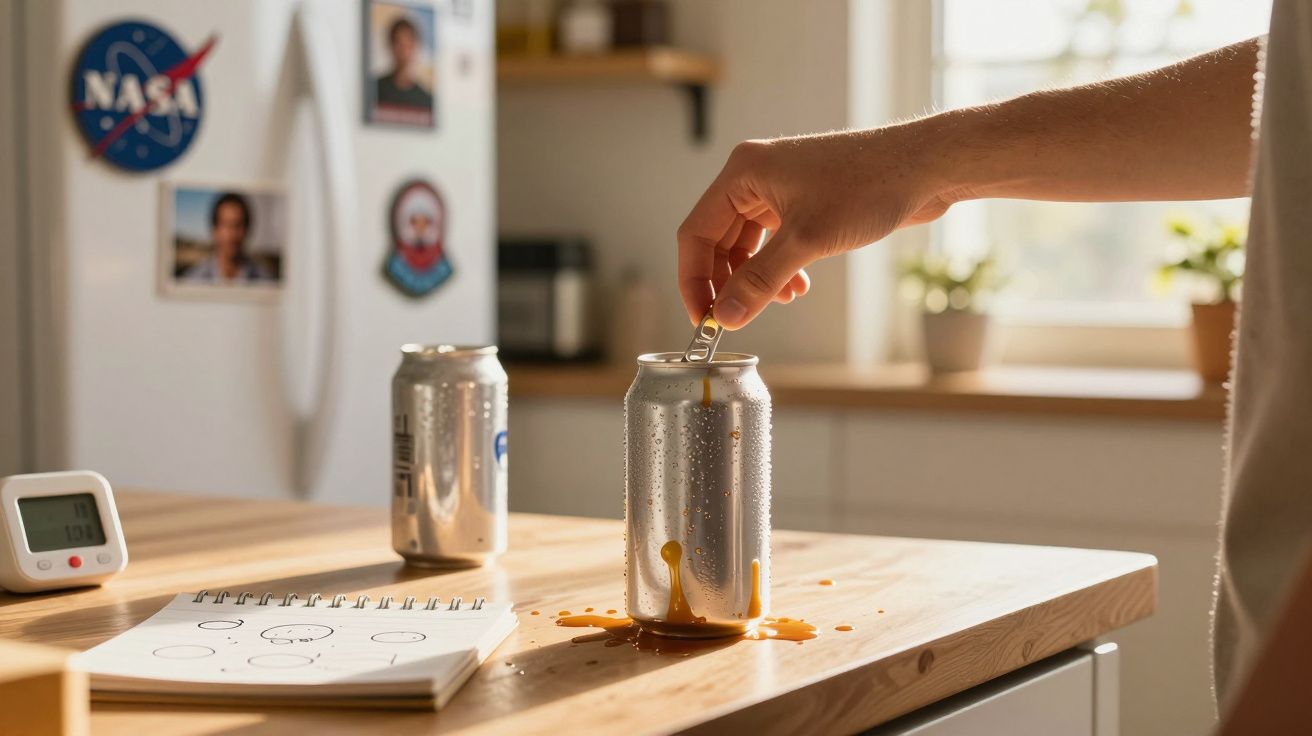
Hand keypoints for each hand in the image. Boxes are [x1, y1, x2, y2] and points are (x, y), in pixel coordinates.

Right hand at [677, 125, 957, 328]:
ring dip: (756, 279)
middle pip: (718, 241)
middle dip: (728, 283)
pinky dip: (778, 269)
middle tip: (736, 319)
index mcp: (743, 173)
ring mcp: (779, 189)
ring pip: (747, 245)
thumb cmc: (869, 186)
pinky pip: (774, 242)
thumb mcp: (807, 240)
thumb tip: (727, 316)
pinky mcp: (803, 201)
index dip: (694, 280)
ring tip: (778, 301)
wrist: (925, 167)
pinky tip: (797, 288)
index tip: (703, 319)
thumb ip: (761, 280)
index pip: (696, 233)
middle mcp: (755, 177)